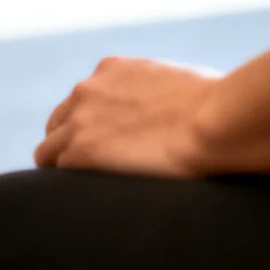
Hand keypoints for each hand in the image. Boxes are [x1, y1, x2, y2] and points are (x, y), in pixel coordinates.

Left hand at [35, 56, 219, 177]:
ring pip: (49, 149)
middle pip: (60, 121)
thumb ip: (168, 93)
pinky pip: (54, 169)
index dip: (91, 123)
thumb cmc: (220, 106)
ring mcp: (79, 120)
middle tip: (87, 171)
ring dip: (61, 166)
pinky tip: (79, 200)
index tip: (104, 142)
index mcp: (113, 69)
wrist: (216, 121)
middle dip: (69, 142)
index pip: (86, 98)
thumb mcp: (186, 82)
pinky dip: (63, 184)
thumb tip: (189, 108)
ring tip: (81, 192)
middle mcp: (88, 89)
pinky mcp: (80, 151)